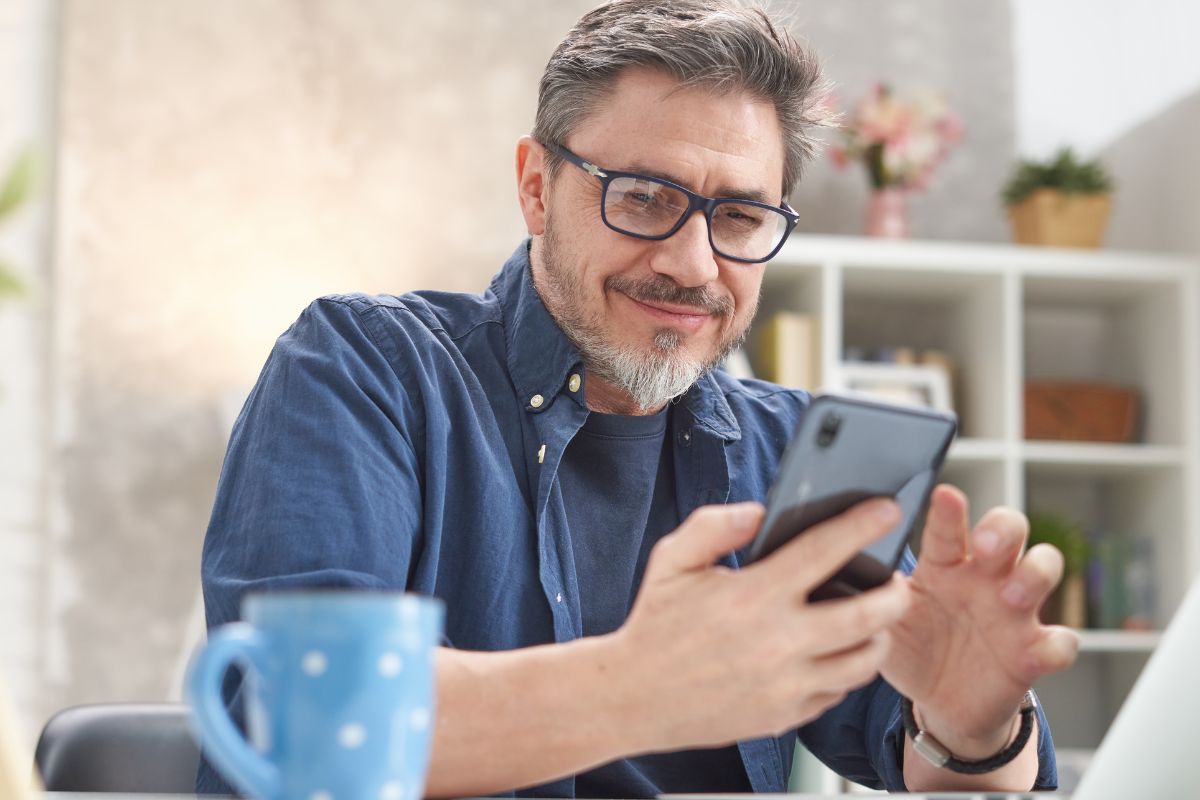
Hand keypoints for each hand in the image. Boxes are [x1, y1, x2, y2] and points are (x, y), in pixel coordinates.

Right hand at [610, 499, 912, 751]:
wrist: (634, 697)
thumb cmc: (655, 624)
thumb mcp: (672, 561)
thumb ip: (714, 526)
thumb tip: (758, 512)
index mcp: (753, 596)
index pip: (823, 552)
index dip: (861, 526)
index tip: (886, 510)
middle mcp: (777, 642)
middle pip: (867, 616)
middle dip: (895, 593)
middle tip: (897, 579)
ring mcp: (785, 684)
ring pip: (863, 661)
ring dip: (879, 635)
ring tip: (876, 618)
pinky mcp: (785, 715)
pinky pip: (837, 692)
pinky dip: (847, 669)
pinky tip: (838, 651)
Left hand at [882, 485, 1079, 756]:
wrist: (939, 703)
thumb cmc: (911, 649)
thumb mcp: (885, 625)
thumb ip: (874, 598)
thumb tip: (850, 571)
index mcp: (943, 565)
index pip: (948, 529)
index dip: (949, 511)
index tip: (945, 494)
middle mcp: (983, 577)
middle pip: (1009, 529)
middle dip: (1003, 528)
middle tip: (985, 544)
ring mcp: (1014, 611)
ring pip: (1043, 568)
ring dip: (1034, 575)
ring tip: (1011, 596)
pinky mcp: (1034, 651)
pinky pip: (1062, 640)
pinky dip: (1058, 643)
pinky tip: (1040, 649)